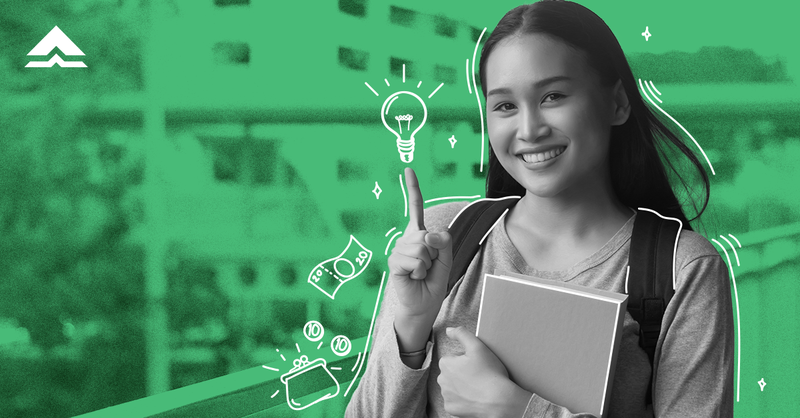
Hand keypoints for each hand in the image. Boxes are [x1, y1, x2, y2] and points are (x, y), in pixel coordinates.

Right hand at [388, 167, 452, 318]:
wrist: (423, 303)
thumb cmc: (433, 281)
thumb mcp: (446, 258)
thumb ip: (443, 242)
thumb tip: (427, 234)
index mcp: (418, 233)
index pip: (415, 207)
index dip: (412, 188)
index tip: (408, 169)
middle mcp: (406, 238)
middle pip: (427, 234)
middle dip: (435, 253)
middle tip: (429, 267)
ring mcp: (398, 249)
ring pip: (422, 248)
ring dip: (427, 264)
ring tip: (420, 273)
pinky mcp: (393, 261)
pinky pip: (415, 260)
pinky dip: (419, 271)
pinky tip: (413, 277)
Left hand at [438, 327, 531, 417]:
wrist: (499, 401)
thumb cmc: (489, 373)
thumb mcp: (477, 346)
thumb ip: (461, 334)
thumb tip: (449, 330)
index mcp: (445, 363)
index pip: (454, 358)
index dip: (468, 360)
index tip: (478, 365)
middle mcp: (441, 380)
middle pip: (452, 373)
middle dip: (462, 373)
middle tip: (479, 375)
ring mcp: (446, 396)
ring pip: (453, 387)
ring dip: (462, 386)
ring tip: (478, 387)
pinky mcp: (451, 408)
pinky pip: (455, 402)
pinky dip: (463, 400)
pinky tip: (474, 398)